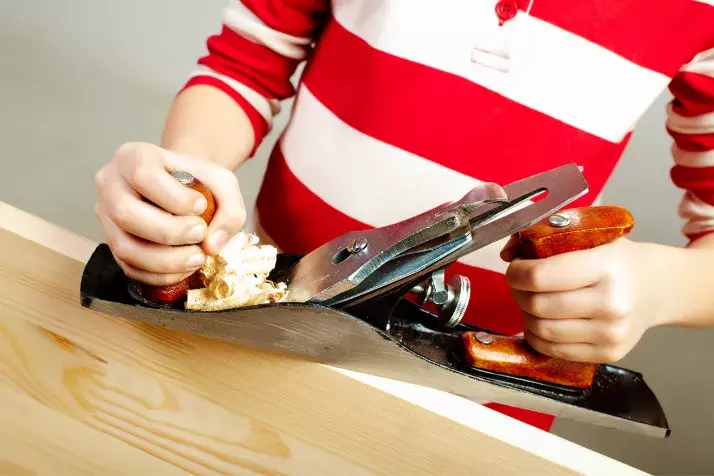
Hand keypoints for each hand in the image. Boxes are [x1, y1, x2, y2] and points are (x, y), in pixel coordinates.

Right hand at [94, 142, 245, 285]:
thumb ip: (229, 209)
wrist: (184, 190)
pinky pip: (129, 268)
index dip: (175, 198)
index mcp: (133, 157)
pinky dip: (160, 275)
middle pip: (126, 214)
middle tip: (200, 234)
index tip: (201, 206)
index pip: (144, 176)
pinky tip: (184, 268)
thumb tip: (211, 245)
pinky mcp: (113, 245)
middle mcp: (110, 184)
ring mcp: (106, 217)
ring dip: (165, 261)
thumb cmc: (198, 183)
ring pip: (124, 248)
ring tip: (197, 258)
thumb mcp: (223, 183)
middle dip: (169, 232)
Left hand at [502, 237, 668, 363]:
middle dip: (518, 292)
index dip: (516, 272)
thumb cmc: (616, 260)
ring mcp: (611, 333)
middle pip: (537, 305)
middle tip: (520, 284)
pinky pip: (552, 350)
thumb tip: (507, 252)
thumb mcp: (588, 237)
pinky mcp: (608, 354)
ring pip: (541, 330)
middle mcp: (611, 303)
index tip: (516, 268)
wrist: (657, 288)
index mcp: (604, 266)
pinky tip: (542, 319)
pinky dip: (537, 335)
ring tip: (533, 300)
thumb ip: (545, 238)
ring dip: (525, 314)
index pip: (539, 276)